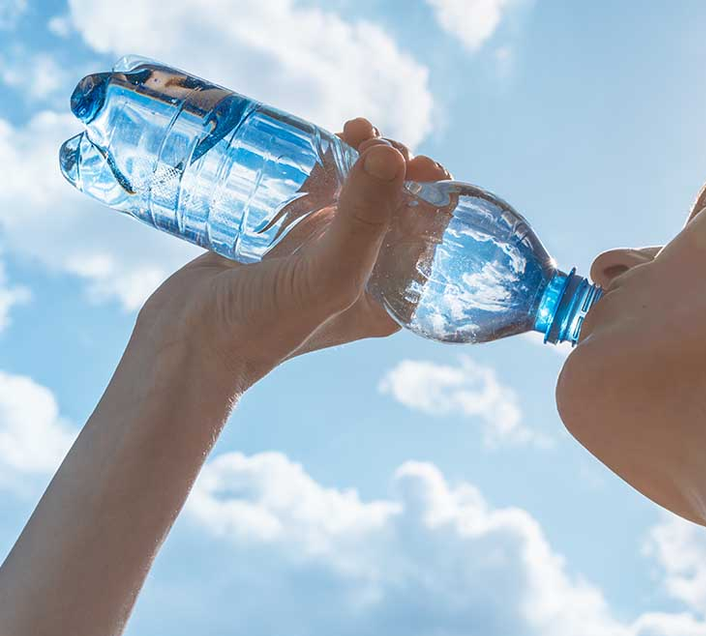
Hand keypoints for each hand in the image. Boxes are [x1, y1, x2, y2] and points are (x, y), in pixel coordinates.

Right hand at [132, 117, 451, 391]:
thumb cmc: (262, 325)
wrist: (182, 344)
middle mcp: (358, 274)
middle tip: (379, 142)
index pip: (426, 238)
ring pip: (352, 192)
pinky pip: (312, 189)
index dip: (431, 197)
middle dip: (394, 168)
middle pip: (392, 208)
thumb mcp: (328, 275)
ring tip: (355, 130)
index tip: (422, 164)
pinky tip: (322, 137)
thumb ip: (364, 219)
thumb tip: (394, 153)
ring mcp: (317, 252)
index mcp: (386, 296)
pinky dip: (321, 161)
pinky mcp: (279, 234)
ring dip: (361, 157)